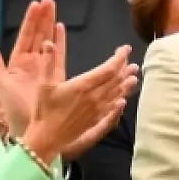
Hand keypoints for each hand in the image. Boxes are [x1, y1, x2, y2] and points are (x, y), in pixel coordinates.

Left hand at [0, 0, 63, 138]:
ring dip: (51, 24)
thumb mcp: (1, 83)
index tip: (35, 4)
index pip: (25, 36)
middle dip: (43, 17)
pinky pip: (59, 55)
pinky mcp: (55, 75)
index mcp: (18, 62)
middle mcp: (32, 62)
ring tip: (54, 8)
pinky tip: (61, 28)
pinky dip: (60, 42)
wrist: (28, 128)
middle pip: (38, 34)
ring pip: (48, 40)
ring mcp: (44, 68)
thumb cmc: (13, 110)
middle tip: (48, 0)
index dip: (30, 20)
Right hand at [22, 46, 136, 162]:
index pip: (108, 69)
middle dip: (125, 69)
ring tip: (135, 76)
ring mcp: (98, 109)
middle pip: (116, 80)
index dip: (120, 58)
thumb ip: (47, 63)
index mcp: (83, 85)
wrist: (48, 137)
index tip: (126, 49)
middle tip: (133, 62)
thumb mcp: (43, 85)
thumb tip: (47, 43)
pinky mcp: (97, 119)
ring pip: (117, 93)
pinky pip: (113, 107)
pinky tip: (124, 98)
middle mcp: (94, 96)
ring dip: (126, 84)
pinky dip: (120, 100)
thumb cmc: (44, 110)